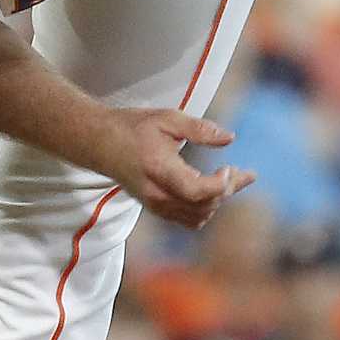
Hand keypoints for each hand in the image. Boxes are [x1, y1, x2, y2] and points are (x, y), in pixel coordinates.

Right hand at [96, 107, 253, 228]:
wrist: (99, 143)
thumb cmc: (132, 127)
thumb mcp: (167, 118)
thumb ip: (199, 129)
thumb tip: (230, 138)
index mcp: (159, 170)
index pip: (198, 191)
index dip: (220, 184)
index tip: (229, 166)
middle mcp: (157, 194)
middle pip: (202, 207)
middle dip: (226, 191)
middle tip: (240, 172)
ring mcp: (154, 205)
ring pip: (197, 218)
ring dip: (216, 202)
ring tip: (227, 180)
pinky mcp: (154, 208)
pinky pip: (187, 220)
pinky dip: (204, 209)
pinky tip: (211, 190)